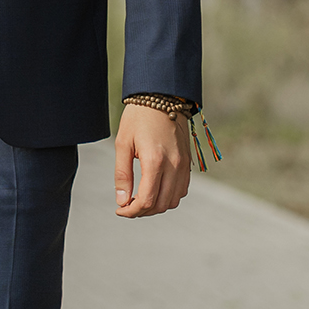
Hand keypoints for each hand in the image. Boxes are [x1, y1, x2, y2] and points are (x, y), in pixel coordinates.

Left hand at [113, 103, 190, 217]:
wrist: (162, 97)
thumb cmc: (138, 117)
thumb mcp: (123, 143)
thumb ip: (122, 174)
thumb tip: (121, 200)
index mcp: (155, 161)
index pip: (146, 200)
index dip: (131, 211)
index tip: (120, 210)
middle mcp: (173, 166)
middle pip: (160, 205)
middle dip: (142, 211)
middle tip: (127, 206)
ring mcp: (184, 165)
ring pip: (173, 201)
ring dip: (156, 206)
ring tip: (139, 199)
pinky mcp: (188, 163)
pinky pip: (181, 190)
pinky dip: (168, 197)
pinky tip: (155, 190)